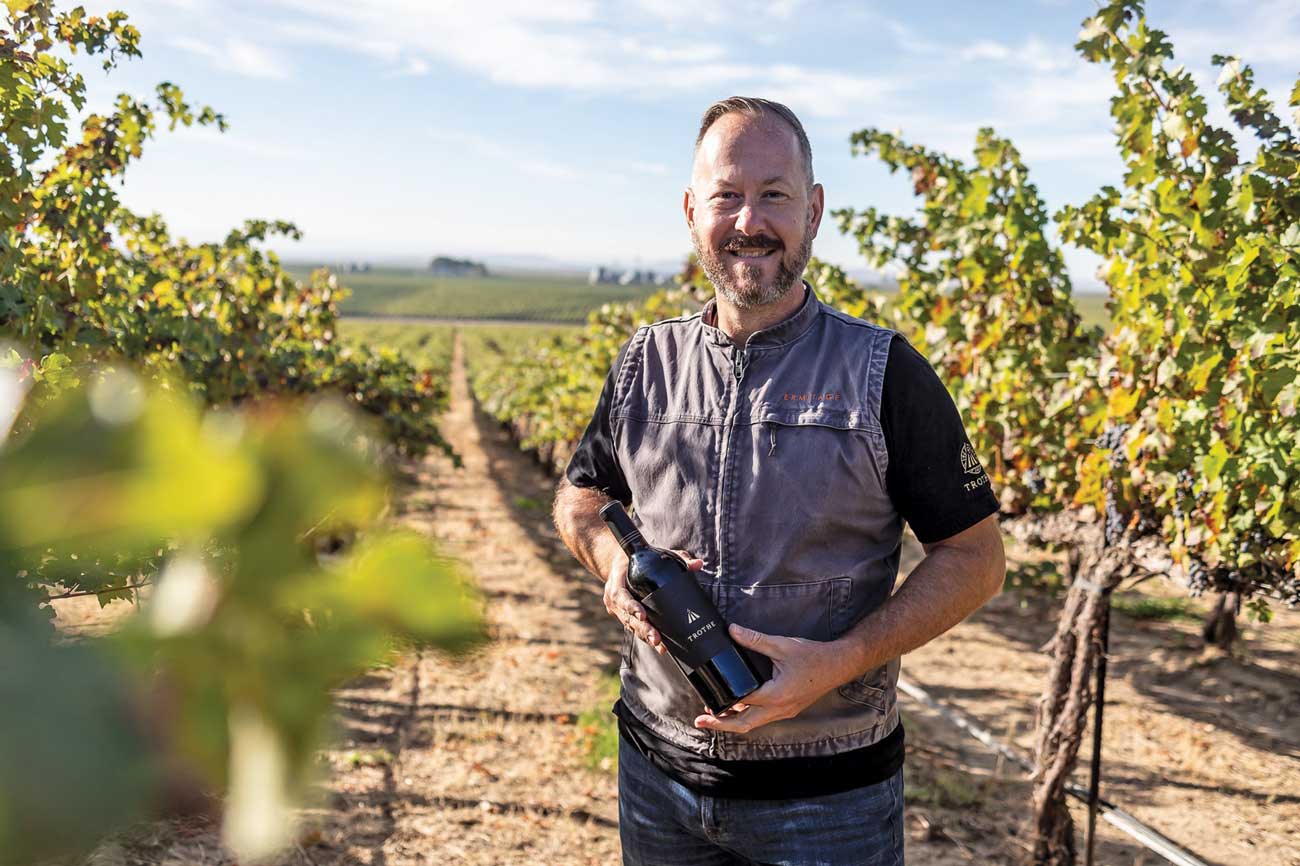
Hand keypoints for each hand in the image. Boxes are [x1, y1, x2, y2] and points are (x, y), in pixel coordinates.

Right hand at [603, 549, 703, 655]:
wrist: (621, 564)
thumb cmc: (641, 559)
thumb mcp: (656, 554)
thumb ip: (678, 557)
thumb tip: (698, 564)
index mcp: (617, 580)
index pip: (621, 595)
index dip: (630, 607)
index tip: (643, 615)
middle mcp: (614, 597)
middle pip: (627, 617)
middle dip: (642, 629)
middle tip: (656, 639)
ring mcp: (617, 609)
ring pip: (630, 626)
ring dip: (645, 636)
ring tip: (661, 646)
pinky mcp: (624, 616)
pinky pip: (634, 628)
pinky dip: (646, 636)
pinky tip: (660, 647)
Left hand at [693, 624, 853, 733]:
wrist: (838, 665)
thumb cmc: (813, 657)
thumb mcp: (781, 645)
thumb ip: (754, 640)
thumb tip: (732, 631)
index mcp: (775, 695)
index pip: (741, 702)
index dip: (721, 702)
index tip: (704, 703)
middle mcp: (779, 709)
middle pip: (744, 725)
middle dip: (721, 725)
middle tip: (701, 722)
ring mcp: (785, 711)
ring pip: (754, 724)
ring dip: (734, 721)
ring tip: (715, 714)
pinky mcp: (789, 708)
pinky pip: (764, 718)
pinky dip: (749, 716)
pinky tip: (739, 706)